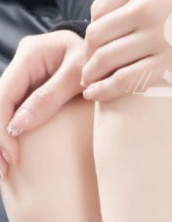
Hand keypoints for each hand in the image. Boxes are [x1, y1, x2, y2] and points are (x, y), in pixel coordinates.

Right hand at [0, 30, 85, 178]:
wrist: (111, 52)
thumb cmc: (99, 60)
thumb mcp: (78, 77)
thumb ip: (50, 98)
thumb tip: (19, 125)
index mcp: (30, 54)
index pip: (4, 93)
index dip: (3, 127)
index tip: (12, 156)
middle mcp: (22, 62)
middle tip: (3, 169)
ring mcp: (25, 74)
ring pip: (2, 107)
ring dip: (2, 136)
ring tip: (5, 167)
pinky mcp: (32, 87)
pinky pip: (14, 109)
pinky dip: (11, 131)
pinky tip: (12, 152)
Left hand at [80, 0, 171, 102]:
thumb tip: (98, 22)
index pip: (99, 11)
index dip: (93, 30)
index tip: (96, 44)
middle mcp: (146, 9)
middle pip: (98, 35)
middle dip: (87, 54)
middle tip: (85, 68)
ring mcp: (158, 38)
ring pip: (107, 58)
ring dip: (92, 73)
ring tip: (89, 83)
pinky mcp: (170, 64)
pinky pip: (128, 80)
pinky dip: (107, 89)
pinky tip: (97, 94)